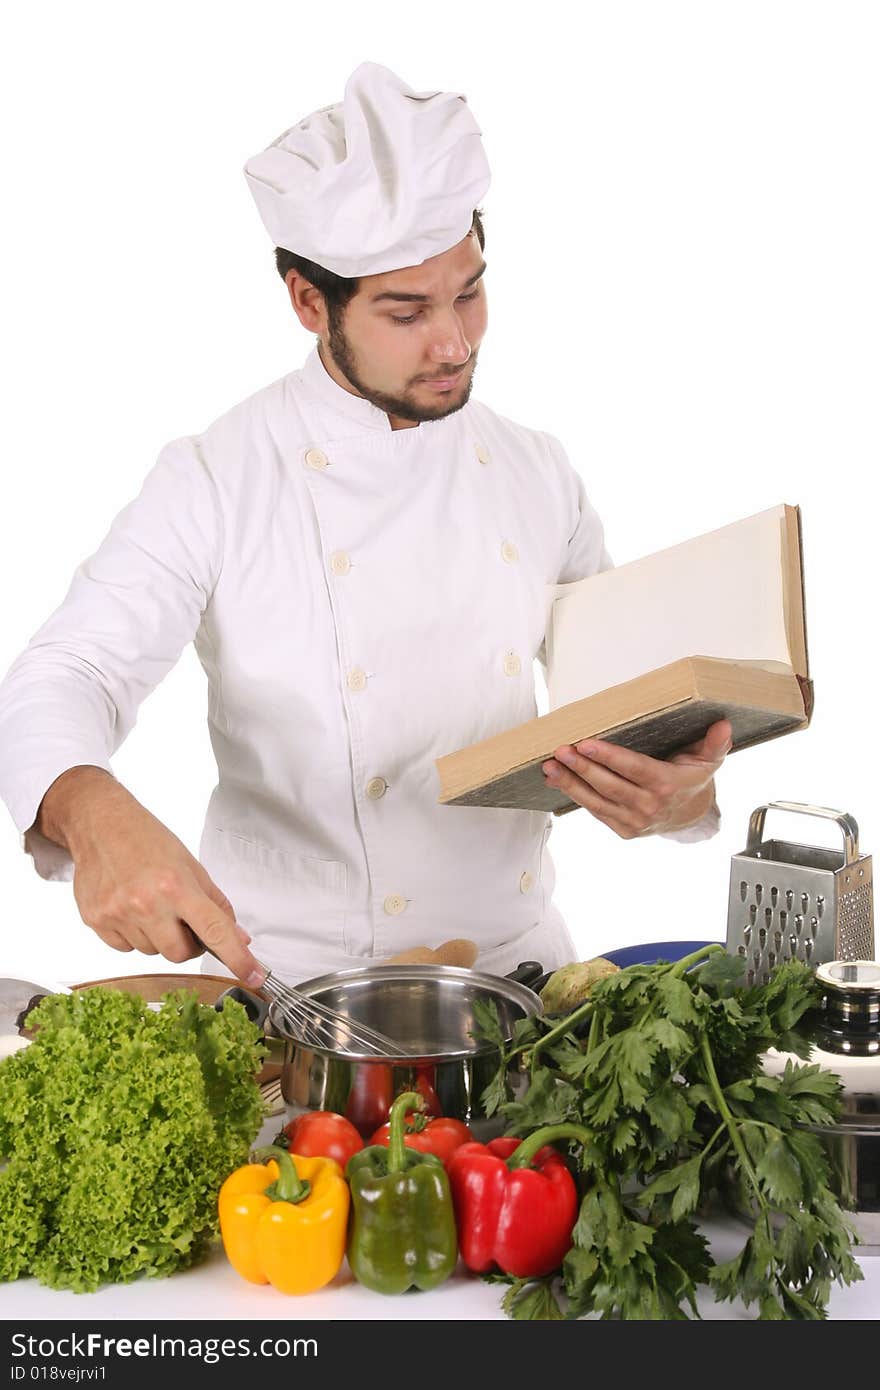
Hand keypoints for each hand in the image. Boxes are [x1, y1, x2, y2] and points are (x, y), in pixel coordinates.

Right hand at [38, 767, 263, 984]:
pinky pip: (125, 949)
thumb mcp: (190, 865)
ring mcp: (118, 914)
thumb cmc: (147, 840)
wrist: (100, 825)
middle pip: (180, 954)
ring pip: (151, 952)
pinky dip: (132, 935)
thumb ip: (216, 904)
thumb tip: (239, 937)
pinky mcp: (96, 921)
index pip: (216, 930)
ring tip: (149, 903)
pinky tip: (128, 908)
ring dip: (158, 937)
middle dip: (187, 943)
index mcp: (176, 885)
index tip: (254, 976)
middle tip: (181, 918)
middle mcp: (147, 902)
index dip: (238, 957)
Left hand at [542, 718, 731, 838]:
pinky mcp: (623, 829)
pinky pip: (595, 812)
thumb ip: (715, 743)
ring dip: (570, 783)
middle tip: (560, 751)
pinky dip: (575, 796)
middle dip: (581, 767)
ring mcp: (634, 820)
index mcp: (667, 785)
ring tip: (550, 766)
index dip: (609, 757)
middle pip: (609, 785)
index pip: (633, 768)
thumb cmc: (692, 780)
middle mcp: (649, 806)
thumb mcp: (708, 760)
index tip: (586, 744)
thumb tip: (723, 725)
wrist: (691, 815)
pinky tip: (558, 780)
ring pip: (597, 801)